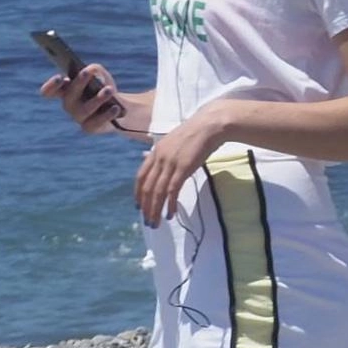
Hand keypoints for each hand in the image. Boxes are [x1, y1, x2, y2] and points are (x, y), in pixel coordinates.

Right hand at [39, 64, 122, 134]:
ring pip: (85, 109)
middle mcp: (68, 104)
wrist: (118, 107)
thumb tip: (93, 73)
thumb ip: (95, 69)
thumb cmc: (104, 87)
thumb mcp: (100, 74)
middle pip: (69, 95)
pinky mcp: (89, 128)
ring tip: (109, 90)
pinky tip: (115, 107)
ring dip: (98, 98)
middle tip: (87, 72)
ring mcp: (78, 117)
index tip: (60, 77)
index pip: (49, 91)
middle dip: (79, 82)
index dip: (51, 86)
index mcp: (65, 91)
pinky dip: (107, 114)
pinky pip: (96, 122)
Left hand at [134, 101, 226, 227]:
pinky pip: (172, 190)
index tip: (139, 206)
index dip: (138, 193)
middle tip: (148, 221)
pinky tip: (171, 214)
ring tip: (156, 223)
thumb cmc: (196, 132)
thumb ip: (162, 152)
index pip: (141, 176)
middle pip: (147, 187)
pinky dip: (170, 204)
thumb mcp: (174, 141)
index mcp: (156, 151)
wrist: (210, 125)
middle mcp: (159, 157)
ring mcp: (170, 162)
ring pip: (158, 191)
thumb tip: (148, 158)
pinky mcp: (183, 168)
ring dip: (155, 209)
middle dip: (146, 207)